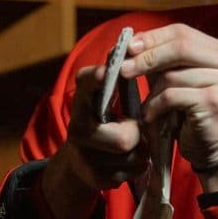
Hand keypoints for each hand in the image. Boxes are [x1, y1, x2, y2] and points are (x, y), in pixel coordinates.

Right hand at [61, 64, 146, 188]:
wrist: (80, 161)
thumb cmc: (102, 120)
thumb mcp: (105, 97)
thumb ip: (116, 75)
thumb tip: (129, 40)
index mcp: (81, 100)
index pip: (88, 84)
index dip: (99, 79)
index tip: (109, 71)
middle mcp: (76, 127)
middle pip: (124, 138)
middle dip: (138, 135)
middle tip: (135, 129)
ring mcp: (83, 156)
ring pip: (133, 157)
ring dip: (141, 151)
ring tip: (134, 144)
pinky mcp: (94, 178)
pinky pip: (131, 173)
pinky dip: (136, 166)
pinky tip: (125, 160)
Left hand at [121, 24, 217, 170]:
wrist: (211, 151)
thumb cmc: (189, 114)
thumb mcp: (175, 80)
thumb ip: (159, 60)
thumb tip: (130, 42)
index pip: (182, 32)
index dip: (153, 37)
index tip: (129, 46)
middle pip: (180, 46)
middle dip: (148, 56)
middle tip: (123, 69)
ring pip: (173, 75)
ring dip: (152, 92)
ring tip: (145, 107)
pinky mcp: (215, 101)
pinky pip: (173, 95)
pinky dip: (156, 106)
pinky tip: (151, 117)